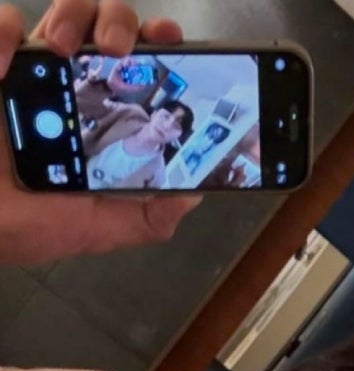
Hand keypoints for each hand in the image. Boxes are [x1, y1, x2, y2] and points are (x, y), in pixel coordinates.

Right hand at [0, 1, 201, 264]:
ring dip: (71, 16)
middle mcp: (73, 85)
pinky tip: (3, 62)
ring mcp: (31, 69)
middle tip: (115, 49)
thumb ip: (149, 215)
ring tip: (60, 48)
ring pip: (65, 11)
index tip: (170, 41)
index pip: (141, 67)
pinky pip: (1, 22)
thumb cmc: (32, 225)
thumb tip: (194, 194)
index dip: (160, 46)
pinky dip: (2, 30)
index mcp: (105, 118)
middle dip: (119, 21)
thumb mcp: (102, 227)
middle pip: (108, 24)